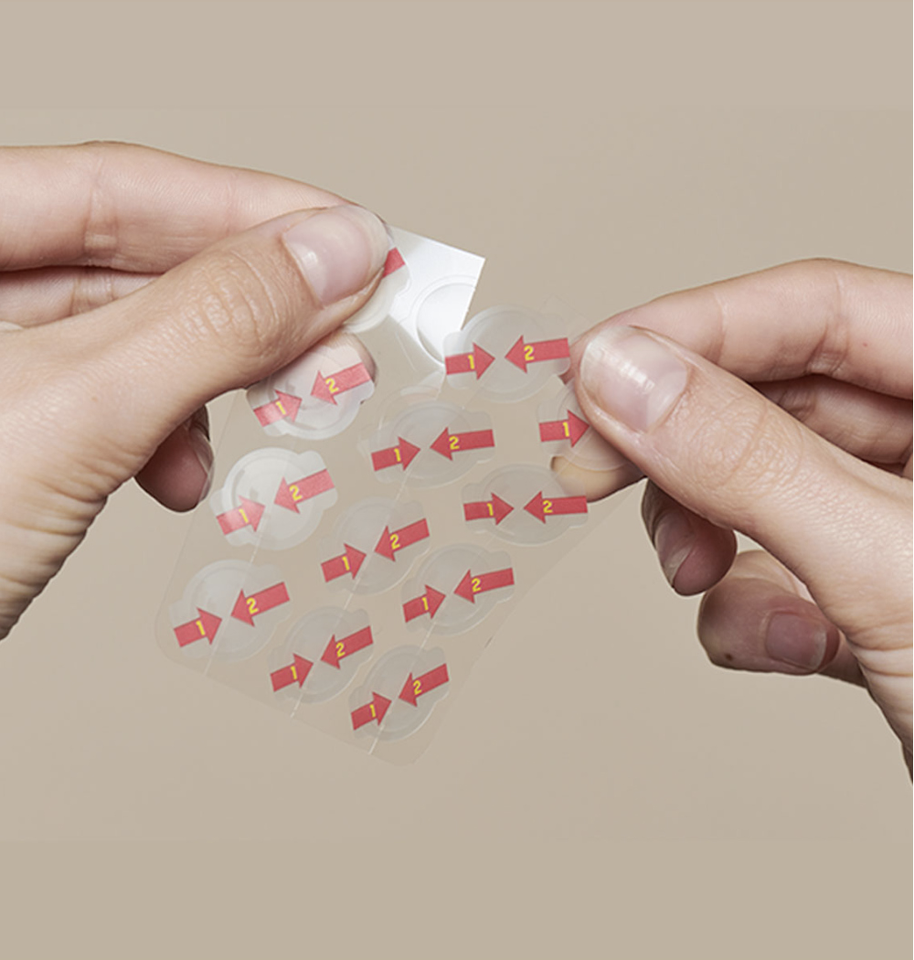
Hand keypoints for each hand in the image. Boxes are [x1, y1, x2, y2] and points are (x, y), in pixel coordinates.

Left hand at [0, 142, 388, 636]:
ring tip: (274, 411)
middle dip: (248, 305)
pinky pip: (109, 401)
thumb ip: (207, 324)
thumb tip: (329, 258)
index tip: (352, 241)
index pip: (116, 190)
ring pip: (129, 336)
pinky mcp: (9, 430)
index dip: (251, 210)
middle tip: (340, 334)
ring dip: (214, 377)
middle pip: (129, 260)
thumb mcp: (70, 419)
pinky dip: (168, 431)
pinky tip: (186, 473)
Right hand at [569, 260, 911, 767]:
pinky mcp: (884, 597)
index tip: (590, 372)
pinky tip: (776, 645)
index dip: (691, 330)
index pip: (817, 311)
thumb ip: (751, 461)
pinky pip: (787, 571)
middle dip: (679, 443)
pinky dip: (753, 610)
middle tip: (592, 468)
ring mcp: (913, 525)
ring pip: (766, 487)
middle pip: (777, 396)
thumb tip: (624, 377)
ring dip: (707, 533)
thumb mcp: (892, 569)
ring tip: (693, 575)